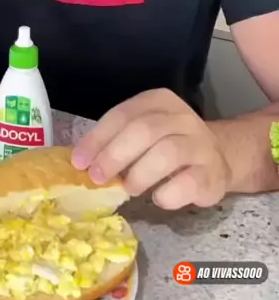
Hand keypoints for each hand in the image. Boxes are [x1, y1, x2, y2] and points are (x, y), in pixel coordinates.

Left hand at [71, 89, 230, 208]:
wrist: (220, 158)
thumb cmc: (169, 145)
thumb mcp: (142, 134)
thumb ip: (116, 141)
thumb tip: (82, 163)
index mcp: (159, 101)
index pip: (123, 115)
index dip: (98, 139)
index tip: (79, 161)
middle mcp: (182, 117)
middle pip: (144, 130)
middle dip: (115, 155)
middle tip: (98, 178)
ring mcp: (201, 144)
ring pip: (167, 153)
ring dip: (140, 174)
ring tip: (129, 188)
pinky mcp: (212, 174)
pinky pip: (187, 183)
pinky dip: (167, 194)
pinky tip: (158, 197)